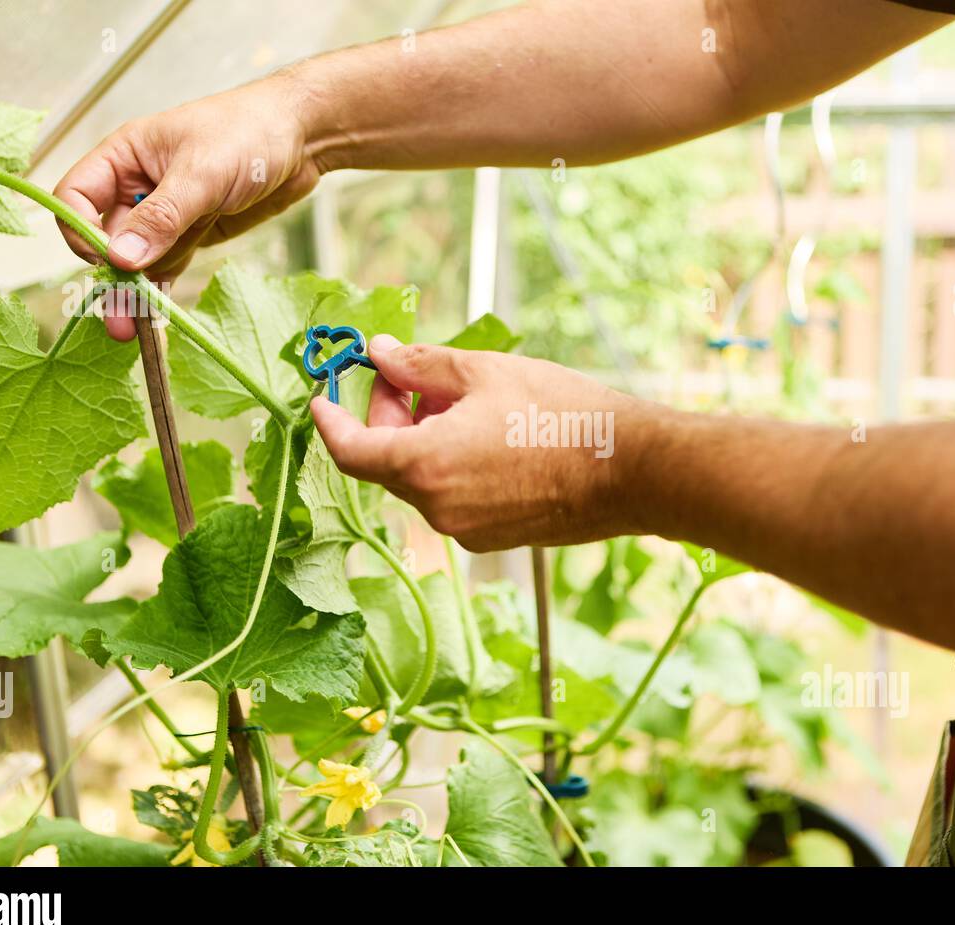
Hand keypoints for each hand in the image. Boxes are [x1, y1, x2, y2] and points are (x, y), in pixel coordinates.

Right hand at [53, 72, 320, 339]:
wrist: (302, 138)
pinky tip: (155, 323)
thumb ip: (163, 216)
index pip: (77, 197)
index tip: (106, 260)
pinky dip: (161, 294)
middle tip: (119, 322)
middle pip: (105, 239)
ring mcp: (165, 216)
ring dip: (135, 295)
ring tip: (135, 331)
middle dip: (112, 279)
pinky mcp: (191, 235)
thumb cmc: (249, 132)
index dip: (81, 230)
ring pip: (137, 261)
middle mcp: (137, 187)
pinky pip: (166, 268)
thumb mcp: (202, 173)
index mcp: (124, 157)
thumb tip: (121, 257)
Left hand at [310, 336, 654, 551]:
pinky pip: (450, 498)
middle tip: (412, 375)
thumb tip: (380, 355)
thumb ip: (420, 365)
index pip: (350, 450)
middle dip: (388, 417)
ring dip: (422, 440)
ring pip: (419, 479)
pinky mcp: (490, 539)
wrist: (630, 470)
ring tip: (464, 401)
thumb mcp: (485, 372)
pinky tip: (487, 434)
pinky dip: (449, 465)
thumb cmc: (563, 415)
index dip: (330, 420)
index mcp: (426, 464)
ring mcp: (464, 529)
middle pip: (384, 462)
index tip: (324, 397)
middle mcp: (437, 508)